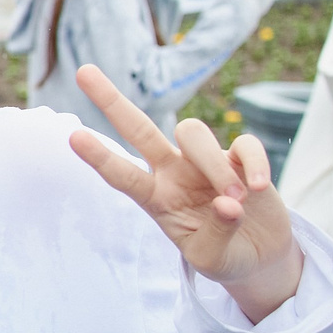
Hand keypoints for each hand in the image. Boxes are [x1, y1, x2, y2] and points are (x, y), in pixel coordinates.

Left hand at [70, 65, 301, 323]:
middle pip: (139, 128)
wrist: (259, 255)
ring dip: (213, 165)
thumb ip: (216, 233)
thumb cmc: (224, 256)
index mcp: (156, 198)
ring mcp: (205, 161)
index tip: (73, 137)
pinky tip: (259, 188)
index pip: (122, 175)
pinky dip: (253, 163)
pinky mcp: (241, 157)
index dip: (100, 157)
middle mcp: (173, 172)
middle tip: (83, 72)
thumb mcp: (213, 259)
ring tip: (235, 200)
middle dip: (111, 101)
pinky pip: (244, 144)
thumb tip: (229, 203)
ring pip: (193, 134)